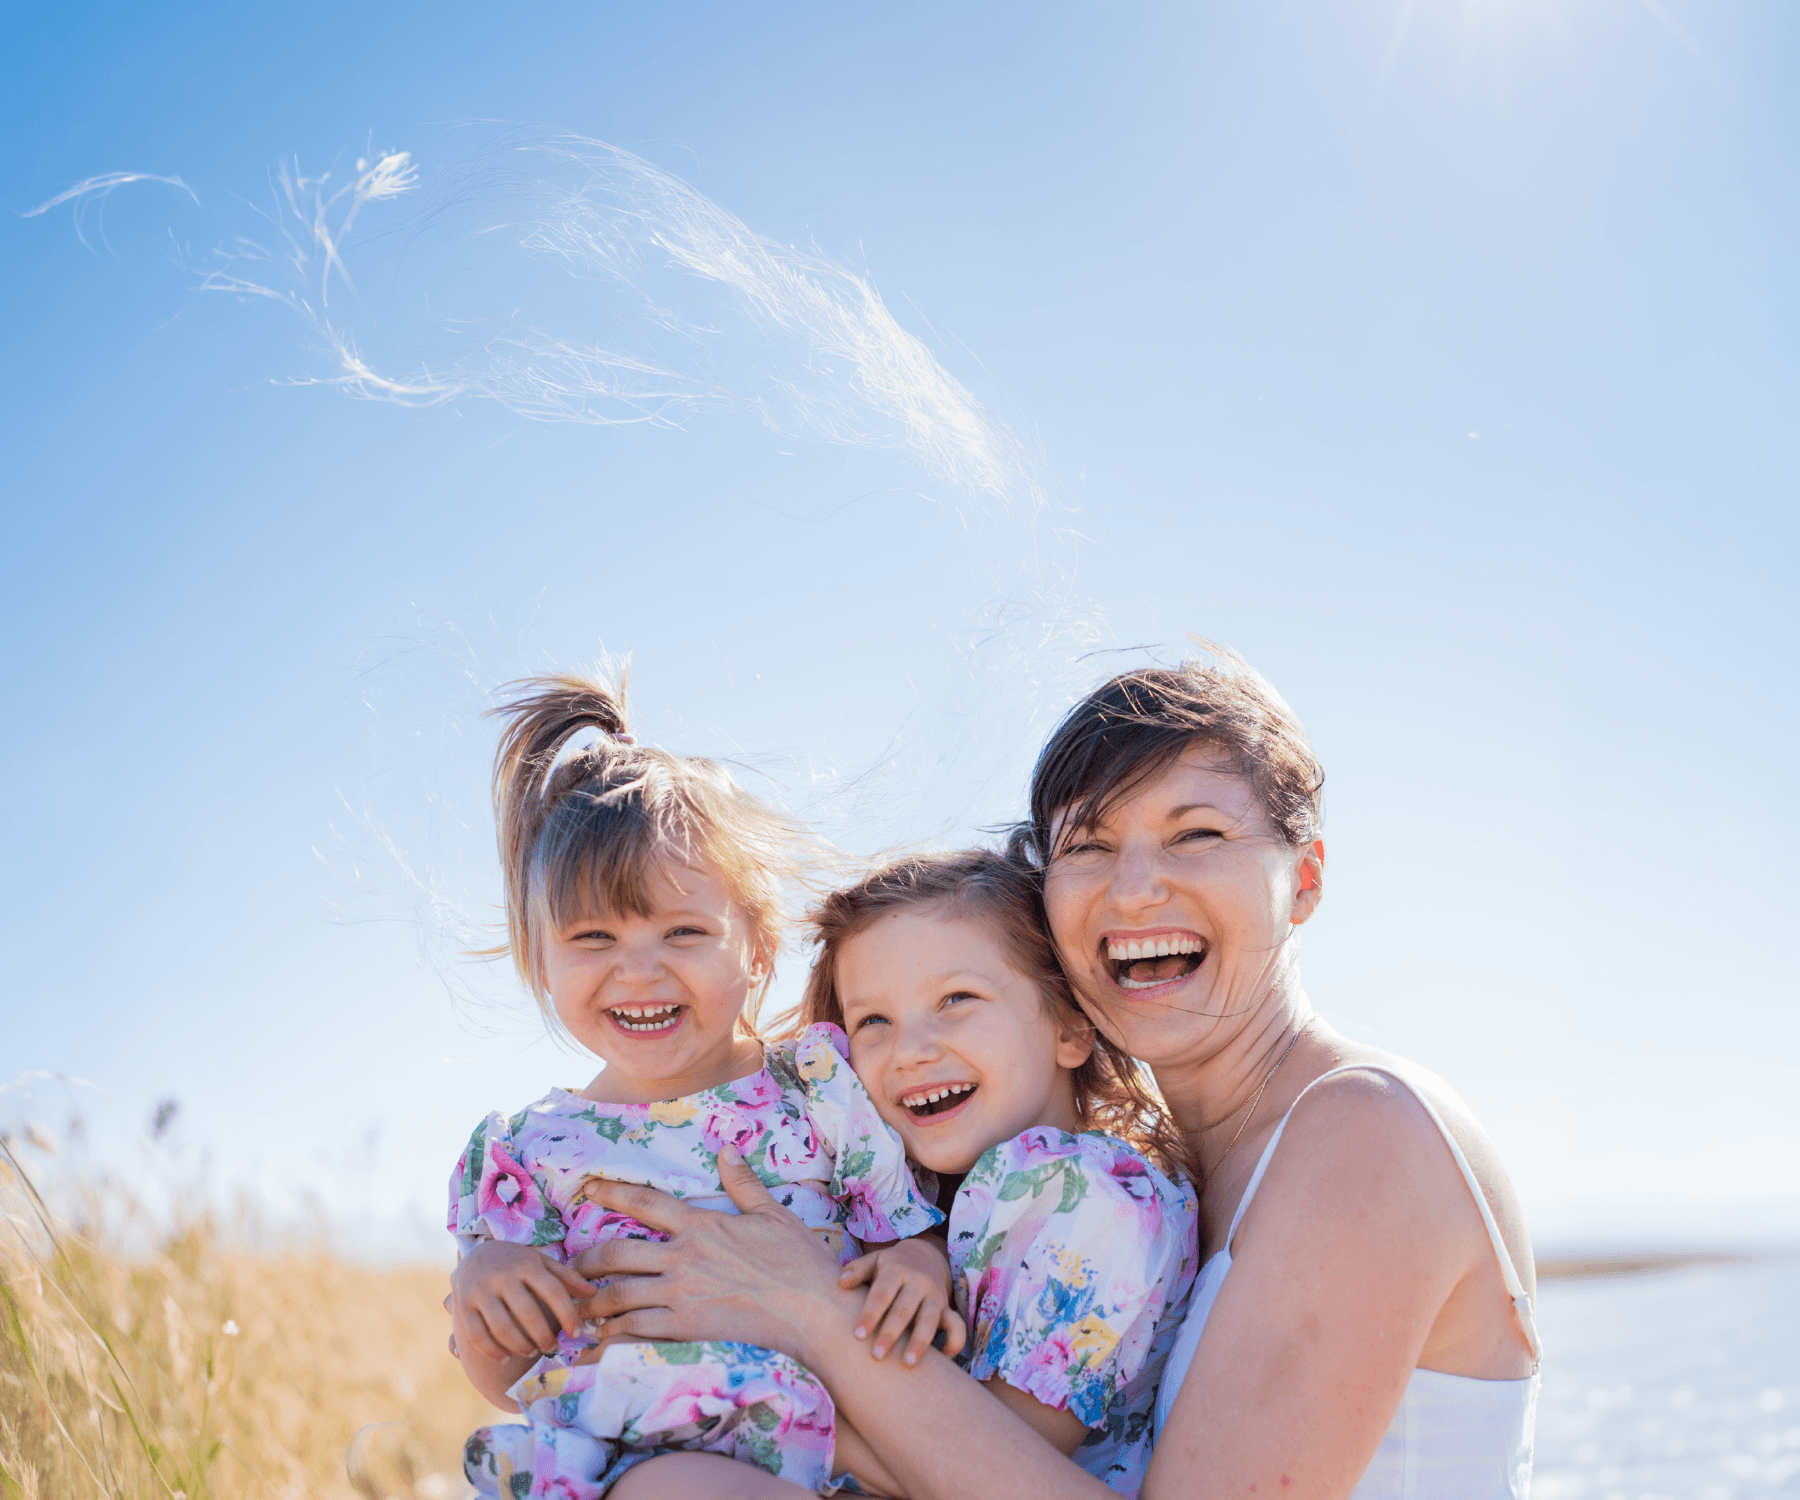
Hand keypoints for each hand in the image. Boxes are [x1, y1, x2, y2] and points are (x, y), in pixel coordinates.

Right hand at [452, 1239, 593, 1361]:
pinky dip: (492, 1351)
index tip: (576, 1333)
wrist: (476, 1254)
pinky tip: (506, 1358)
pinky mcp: (464, 1306)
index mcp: (527, 1264)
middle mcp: (502, 1276)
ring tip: (533, 1351)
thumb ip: (567, 1277)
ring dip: (521, 1345)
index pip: (553, 1290)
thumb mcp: (542, 1263)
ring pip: (502, 1327)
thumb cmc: (518, 1263)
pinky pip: (477, 1335)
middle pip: (528, 1313)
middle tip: (553, 1347)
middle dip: (544, 1336)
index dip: (567, 1314)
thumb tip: (593, 1294)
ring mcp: (480, 1291)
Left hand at [569, 1145, 843, 1354]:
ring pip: (619, 1295)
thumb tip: (726, 1148)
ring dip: (592, 1301)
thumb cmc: (799, 1260)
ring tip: (576, 1305)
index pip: (646, 1202)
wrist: (814, 1309)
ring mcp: (683, 1294)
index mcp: (703, 1225)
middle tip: (570, 1266)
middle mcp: (685, 1257)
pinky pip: (637, 1329)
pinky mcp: (687, 1327)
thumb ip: (742, 1182)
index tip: (588, 1190)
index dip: (612, 1193)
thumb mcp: (773, 1213)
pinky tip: (602, 1336)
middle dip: (586, 1260)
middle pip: (618, 1253)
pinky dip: (613, 1332)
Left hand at [840, 1237, 965, 1364]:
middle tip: (877, 1356)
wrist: (925, 1255)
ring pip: (930, 1320)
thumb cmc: (890, 1265)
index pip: (882, 1293)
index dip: (871, 1314)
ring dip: (919, 1342)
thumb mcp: (874, 1261)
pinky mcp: (947, 1308)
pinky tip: (943, 1359)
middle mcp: (918, 1283)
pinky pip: (957, 1325)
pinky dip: (954, 1342)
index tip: (858, 1335)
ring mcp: (935, 1296)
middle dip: (891, 1333)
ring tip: (907, 1364)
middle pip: (905, 1309)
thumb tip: (840, 1283)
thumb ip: (857, 1270)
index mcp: (897, 1270)